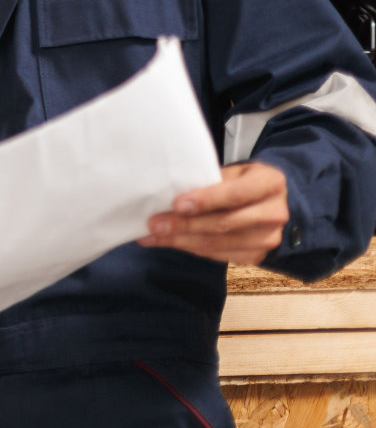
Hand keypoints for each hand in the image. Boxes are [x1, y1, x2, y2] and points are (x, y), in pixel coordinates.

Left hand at [138, 162, 290, 264]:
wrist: (271, 202)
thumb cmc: (243, 181)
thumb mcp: (233, 171)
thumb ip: (210, 181)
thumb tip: (170, 195)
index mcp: (270, 183)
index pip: (236, 194)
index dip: (206, 201)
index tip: (177, 205)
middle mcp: (275, 213)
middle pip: (225, 223)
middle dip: (185, 225)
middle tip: (155, 224)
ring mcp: (268, 238)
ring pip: (218, 243)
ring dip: (181, 241)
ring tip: (152, 236)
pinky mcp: (257, 256)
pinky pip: (218, 255)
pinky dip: (190, 248)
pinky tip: (168, 242)